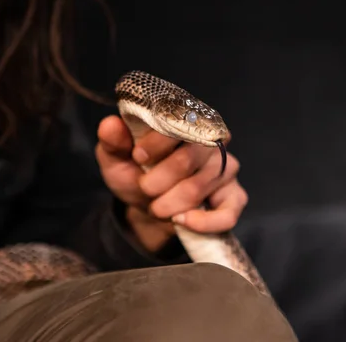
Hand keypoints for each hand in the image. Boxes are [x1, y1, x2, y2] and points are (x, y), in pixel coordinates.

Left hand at [95, 115, 247, 251]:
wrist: (147, 206)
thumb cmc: (137, 174)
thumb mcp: (117, 158)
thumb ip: (113, 141)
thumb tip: (110, 125)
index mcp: (186, 123)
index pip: (179, 124)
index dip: (156, 144)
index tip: (138, 157)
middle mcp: (212, 141)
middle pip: (188, 159)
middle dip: (157, 181)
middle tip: (145, 188)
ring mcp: (227, 169)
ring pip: (197, 188)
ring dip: (168, 204)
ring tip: (156, 205)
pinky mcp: (234, 197)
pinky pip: (226, 213)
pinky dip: (202, 222)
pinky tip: (181, 221)